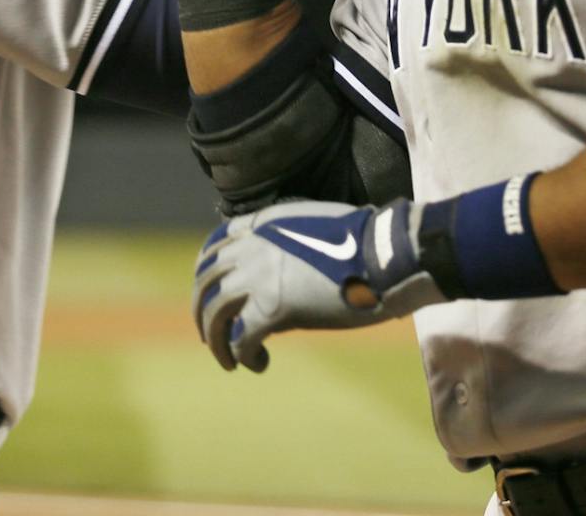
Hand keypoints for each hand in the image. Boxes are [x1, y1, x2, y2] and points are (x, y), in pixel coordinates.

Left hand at [192, 198, 444, 372]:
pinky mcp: (273, 309)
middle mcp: (254, 246)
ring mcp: (259, 276)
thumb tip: (281, 284)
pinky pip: (240, 338)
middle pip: (206, 280)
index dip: (205, 270)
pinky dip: (243, 355)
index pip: (216, 242)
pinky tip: (258, 363)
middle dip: (201, 309)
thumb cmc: (367, 244)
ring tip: (227, 359)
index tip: (208, 289)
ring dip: (215, 339)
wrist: (385, 256)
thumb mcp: (316, 228)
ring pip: (214, 311)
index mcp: (265, 222)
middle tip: (209, 333)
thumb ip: (289, 246)